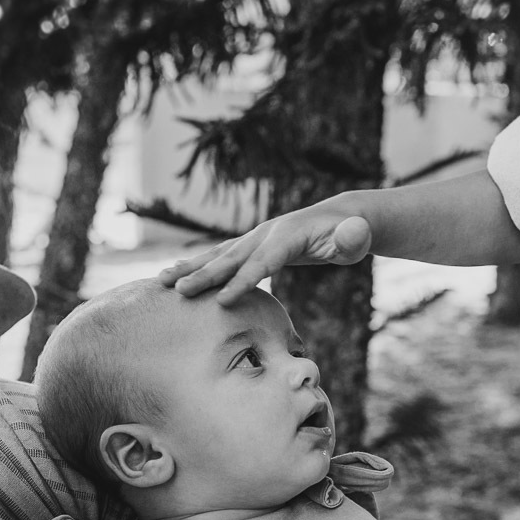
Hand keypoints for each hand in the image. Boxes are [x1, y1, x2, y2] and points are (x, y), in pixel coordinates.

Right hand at [160, 201, 371, 304]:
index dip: (244, 281)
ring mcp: (255, 238)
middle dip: (204, 276)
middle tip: (177, 292)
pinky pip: (220, 257)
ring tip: (160, 282)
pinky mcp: (251, 246)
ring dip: (190, 269)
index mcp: (288, 235)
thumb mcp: (359, 238)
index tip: (223, 301)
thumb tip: (352, 235)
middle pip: (231, 258)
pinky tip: (175, 277)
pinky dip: (197, 266)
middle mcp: (265, 233)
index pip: (264, 262)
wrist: (342, 218)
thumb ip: (354, 238)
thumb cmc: (353, 234)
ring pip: (218, 255)